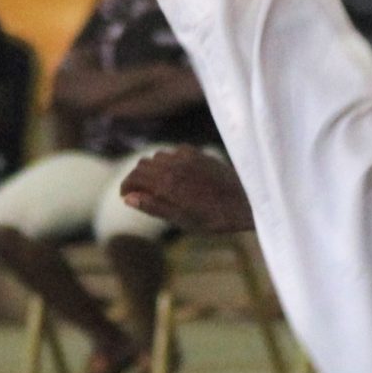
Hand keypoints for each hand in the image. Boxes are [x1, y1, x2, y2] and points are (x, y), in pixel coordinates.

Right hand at [120, 148, 251, 233]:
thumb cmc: (214, 219)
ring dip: (152, 169)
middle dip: (137, 178)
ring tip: (157, 184)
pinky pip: (175, 151)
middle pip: (143, 165)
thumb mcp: (181, 220)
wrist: (245, 203)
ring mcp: (187, 158)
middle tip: (139, 192)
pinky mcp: (199, 154)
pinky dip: (170, 161)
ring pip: (157, 156)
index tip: (125, 195)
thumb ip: (153, 207)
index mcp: (167, 185)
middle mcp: (174, 167)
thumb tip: (128, 198)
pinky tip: (177, 173)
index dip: (126, 186)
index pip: (134, 177)